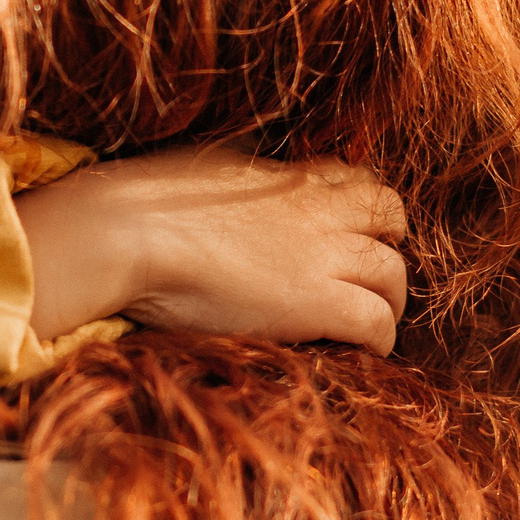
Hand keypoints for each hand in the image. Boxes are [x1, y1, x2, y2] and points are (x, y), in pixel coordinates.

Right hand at [17, 148, 408, 352]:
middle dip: (391, 244)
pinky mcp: (317, 302)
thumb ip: (239, 176)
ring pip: (392, 274)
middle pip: (389, 216)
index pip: (355, 177)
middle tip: (378, 274)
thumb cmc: (143, 202)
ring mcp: (321, 255)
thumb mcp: (205, 167)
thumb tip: (240, 177)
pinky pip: (376, 322)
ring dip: (391, 298)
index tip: (360, 227)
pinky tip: (367, 352)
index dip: (366, 205)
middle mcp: (316, 209)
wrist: (126, 234)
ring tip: (377, 322)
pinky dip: (381, 338)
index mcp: (286, 176)